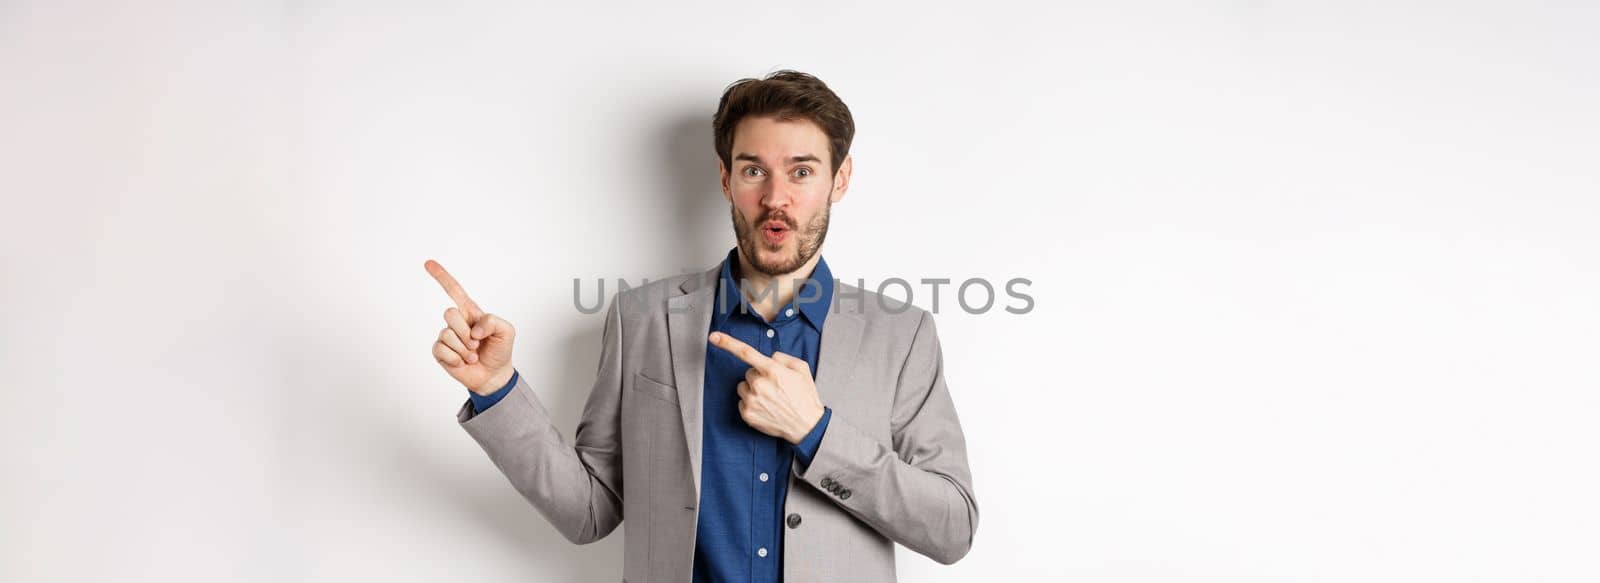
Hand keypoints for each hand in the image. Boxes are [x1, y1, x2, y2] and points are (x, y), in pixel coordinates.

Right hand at [425, 259, 515, 394]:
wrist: (494, 374)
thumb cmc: (499, 350)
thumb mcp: (507, 331)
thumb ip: (493, 322)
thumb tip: (472, 329)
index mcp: (471, 312)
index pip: (455, 290)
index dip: (441, 277)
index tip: (427, 263)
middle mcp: (457, 322)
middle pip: (449, 314)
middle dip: (465, 332)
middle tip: (477, 344)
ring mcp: (447, 336)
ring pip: (447, 335)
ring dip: (464, 349)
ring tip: (472, 356)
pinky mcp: (440, 352)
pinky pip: (441, 350)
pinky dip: (456, 359)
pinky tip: (462, 362)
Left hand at [708, 331, 825, 444]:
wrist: (807, 425)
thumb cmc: (805, 396)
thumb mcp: (802, 369)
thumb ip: (783, 357)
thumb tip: (769, 358)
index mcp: (772, 370)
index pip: (746, 352)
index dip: (727, 343)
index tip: (713, 337)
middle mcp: (759, 385)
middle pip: (749, 372)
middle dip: (759, 376)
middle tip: (775, 387)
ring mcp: (752, 400)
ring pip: (743, 386)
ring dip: (753, 389)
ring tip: (771, 398)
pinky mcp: (747, 414)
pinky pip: (742, 401)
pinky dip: (751, 403)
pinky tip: (766, 407)